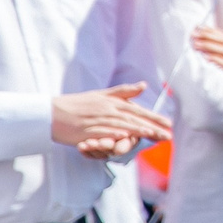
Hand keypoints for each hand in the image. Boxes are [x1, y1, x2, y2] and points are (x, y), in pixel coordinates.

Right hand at [52, 84, 173, 155]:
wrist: (53, 113)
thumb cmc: (78, 104)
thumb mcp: (102, 95)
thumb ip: (124, 91)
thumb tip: (144, 86)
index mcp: (113, 102)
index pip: (138, 111)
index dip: (154, 118)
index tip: (169, 124)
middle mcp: (108, 110)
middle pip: (134, 119)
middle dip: (152, 127)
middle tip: (168, 134)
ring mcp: (98, 120)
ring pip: (122, 125)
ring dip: (138, 130)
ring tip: (154, 135)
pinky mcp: (88, 130)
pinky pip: (104, 133)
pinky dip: (116, 134)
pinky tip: (126, 137)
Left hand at [190, 25, 222, 71]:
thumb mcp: (218, 64)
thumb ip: (210, 54)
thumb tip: (196, 44)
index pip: (220, 36)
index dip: (210, 30)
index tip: (197, 26)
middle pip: (222, 40)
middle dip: (207, 35)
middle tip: (194, 34)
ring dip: (208, 45)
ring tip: (196, 44)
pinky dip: (214, 58)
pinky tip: (205, 57)